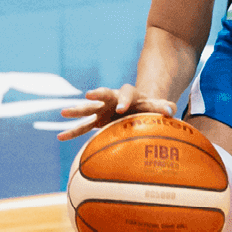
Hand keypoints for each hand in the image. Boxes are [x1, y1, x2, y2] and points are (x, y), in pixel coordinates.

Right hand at [56, 84, 175, 139]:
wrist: (137, 108)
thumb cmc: (148, 107)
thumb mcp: (156, 105)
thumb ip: (163, 107)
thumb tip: (171, 110)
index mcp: (128, 94)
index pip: (125, 93)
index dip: (123, 99)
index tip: (120, 108)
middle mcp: (112, 99)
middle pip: (103, 94)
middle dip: (96, 95)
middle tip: (88, 96)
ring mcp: (102, 109)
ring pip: (89, 109)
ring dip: (77, 110)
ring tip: (63, 112)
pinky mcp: (97, 120)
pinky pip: (83, 127)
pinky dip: (72, 131)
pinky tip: (60, 137)